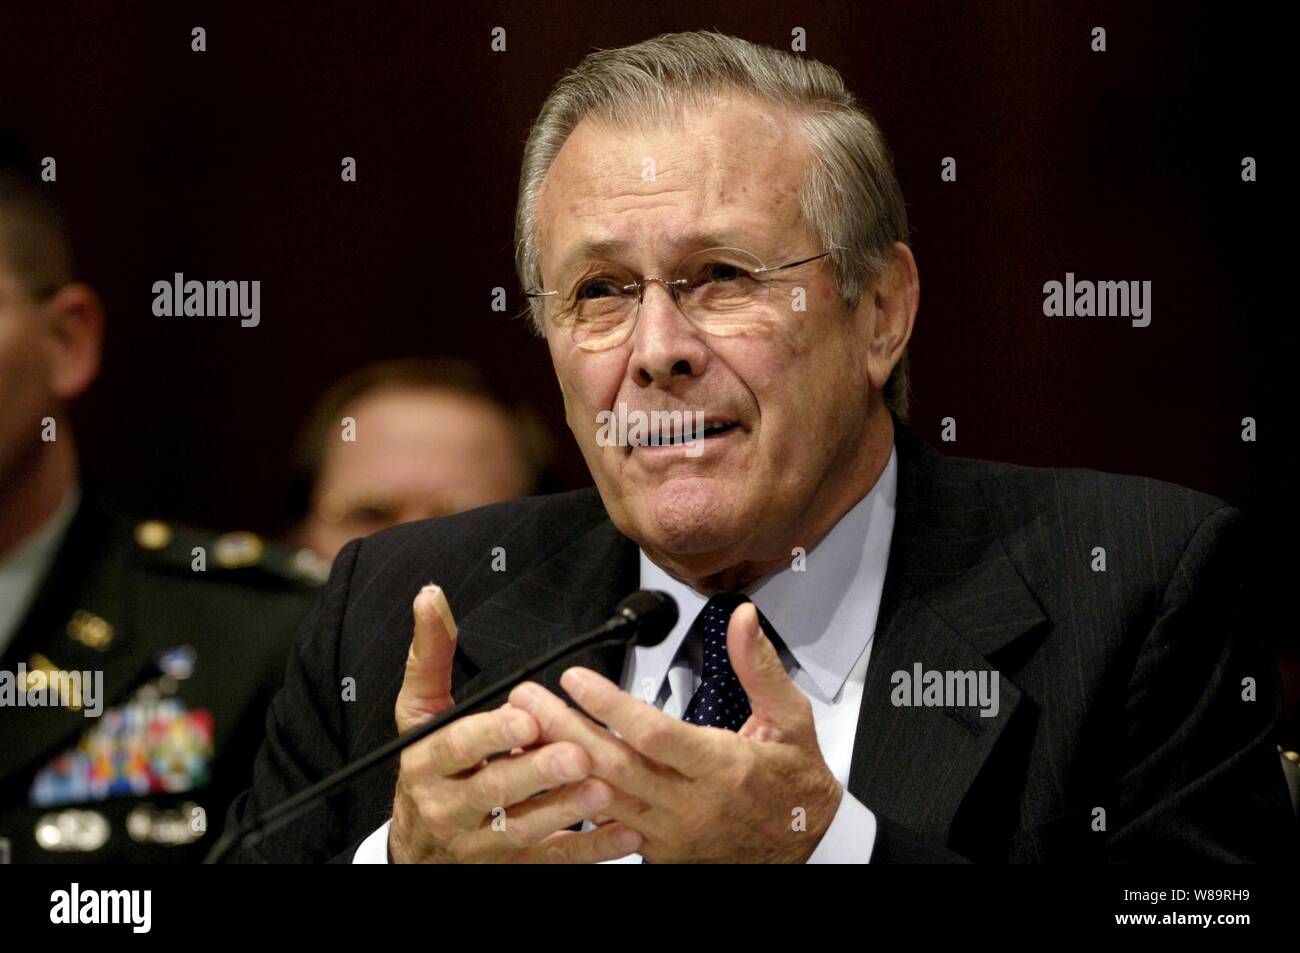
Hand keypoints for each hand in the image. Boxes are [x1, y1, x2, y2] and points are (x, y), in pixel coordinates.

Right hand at [388, 584, 642, 862]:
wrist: (419, 845)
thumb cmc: (429, 766)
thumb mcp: (417, 711)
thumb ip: (431, 655)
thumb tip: (431, 597)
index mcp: (428, 761)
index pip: (457, 746)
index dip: (492, 733)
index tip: (525, 717)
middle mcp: (450, 806)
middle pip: (493, 791)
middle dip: (537, 772)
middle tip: (577, 754)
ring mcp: (481, 842)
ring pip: (524, 830)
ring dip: (566, 810)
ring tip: (604, 791)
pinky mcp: (511, 866)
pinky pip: (552, 860)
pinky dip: (589, 849)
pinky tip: (623, 832)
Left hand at [509, 602, 842, 862]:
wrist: (806, 846)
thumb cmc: (795, 782)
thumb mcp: (792, 718)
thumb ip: (760, 666)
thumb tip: (743, 618)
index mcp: (723, 767)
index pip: (655, 735)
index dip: (610, 705)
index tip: (575, 678)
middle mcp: (692, 804)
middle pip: (615, 765)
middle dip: (564, 729)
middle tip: (527, 699)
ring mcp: (672, 834)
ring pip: (602, 798)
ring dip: (559, 764)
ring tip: (524, 731)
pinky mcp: (659, 852)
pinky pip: (607, 828)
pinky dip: (573, 802)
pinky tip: (546, 778)